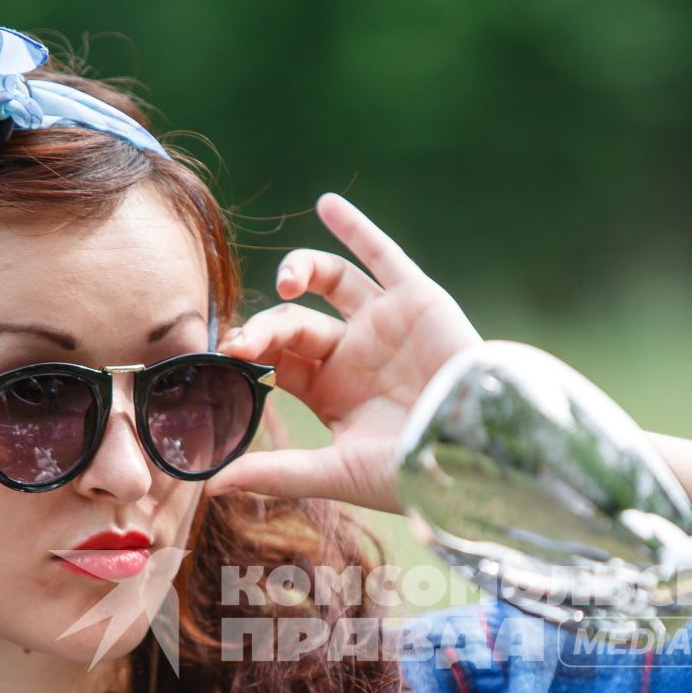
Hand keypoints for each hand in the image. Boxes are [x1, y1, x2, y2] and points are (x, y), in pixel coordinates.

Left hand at [207, 192, 483, 512]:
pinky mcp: (415, 300)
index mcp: (333, 393)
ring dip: (299, 270)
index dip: (248, 354)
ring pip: (330, 281)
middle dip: (266, 329)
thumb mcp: (337, 473)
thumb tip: (214, 488)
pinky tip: (327, 204)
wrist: (477, 451)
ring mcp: (384, 324)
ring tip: (286, 282)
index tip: (225, 356)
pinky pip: (381, 255)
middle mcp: (355, 354)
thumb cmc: (413, 471)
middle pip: (295, 323)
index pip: (277, 361)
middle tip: (244, 343)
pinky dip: (355, 228)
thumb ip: (279, 473)